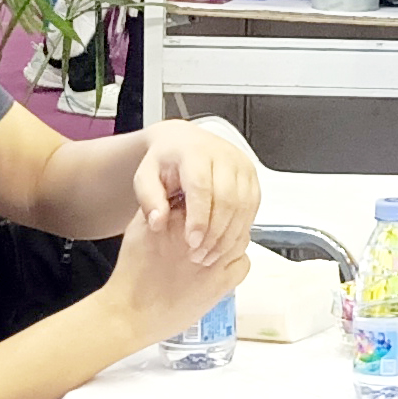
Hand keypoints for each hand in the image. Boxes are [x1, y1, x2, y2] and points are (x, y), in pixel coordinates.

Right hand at [103, 204, 250, 346]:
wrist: (130, 313)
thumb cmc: (133, 274)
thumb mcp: (141, 227)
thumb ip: (164, 207)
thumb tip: (186, 196)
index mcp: (177, 216)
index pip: (211, 197)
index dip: (213, 205)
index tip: (209, 213)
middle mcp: (197, 234)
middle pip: (229, 216)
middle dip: (226, 223)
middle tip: (215, 234)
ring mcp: (213, 258)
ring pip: (239, 238)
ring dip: (232, 242)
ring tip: (216, 251)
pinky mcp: (221, 282)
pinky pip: (243, 263)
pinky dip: (236, 263)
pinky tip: (219, 269)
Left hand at [131, 120, 259, 265]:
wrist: (183, 143)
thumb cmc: (164, 163)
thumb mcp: (145, 177)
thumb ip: (149, 200)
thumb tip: (158, 223)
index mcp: (194, 152)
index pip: (202, 187)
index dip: (199, 218)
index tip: (191, 243)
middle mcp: (224, 155)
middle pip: (228, 199)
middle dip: (215, 232)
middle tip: (200, 255)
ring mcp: (241, 165)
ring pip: (244, 206)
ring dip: (229, 235)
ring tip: (210, 255)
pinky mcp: (252, 177)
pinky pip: (252, 207)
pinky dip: (240, 229)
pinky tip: (224, 244)